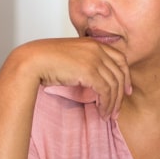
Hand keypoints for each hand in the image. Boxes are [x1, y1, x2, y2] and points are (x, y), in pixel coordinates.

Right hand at [11, 38, 131, 118]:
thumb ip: (84, 62)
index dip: (126, 76)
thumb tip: (92, 80)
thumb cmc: (45, 60)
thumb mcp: (71, 57)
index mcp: (93, 43)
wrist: (33, 60)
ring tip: (108, 115)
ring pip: (114, 84)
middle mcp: (97, 49)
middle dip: (121, 94)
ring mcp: (94, 59)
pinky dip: (106, 104)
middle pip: (120, 73)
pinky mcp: (89, 71)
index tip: (126, 90)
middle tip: (117, 109)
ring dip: (113, 103)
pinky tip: (101, 112)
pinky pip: (105, 91)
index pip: (120, 58)